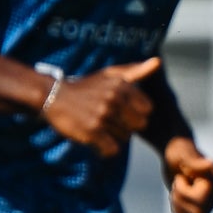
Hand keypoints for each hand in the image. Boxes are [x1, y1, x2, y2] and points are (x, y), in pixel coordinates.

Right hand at [41, 56, 160, 156]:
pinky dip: (105, 149)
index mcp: (122, 86)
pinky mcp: (92, 132)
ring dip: (114, 136)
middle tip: (110, 120)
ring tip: (98, 125)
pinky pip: (112, 150)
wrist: (53, 96)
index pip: (148, 109)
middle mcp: (114, 99)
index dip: (136, 112)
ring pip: (125, 138)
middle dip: (128, 125)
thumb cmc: (86, 87)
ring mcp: (103, 116)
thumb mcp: (109, 74)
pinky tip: (96, 140)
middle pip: (139, 125)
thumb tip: (158, 62)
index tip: (122, 109)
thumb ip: (135, 70)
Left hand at [159, 134, 212, 212]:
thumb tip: (210, 163)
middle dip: (178, 199)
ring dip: (177, 207)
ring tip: (176, 190)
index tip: (180, 175)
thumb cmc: (179, 151)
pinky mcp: (199, 210)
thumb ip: (196, 162)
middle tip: (176, 182)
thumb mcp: (184, 154)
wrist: (175, 155)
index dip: (183, 191)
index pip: (202, 200)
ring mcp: (209, 204)